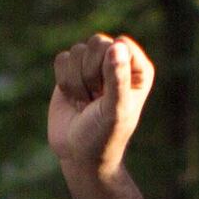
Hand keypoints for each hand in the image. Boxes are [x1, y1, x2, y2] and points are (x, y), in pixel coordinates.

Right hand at [48, 34, 154, 181]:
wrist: (79, 156)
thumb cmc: (104, 136)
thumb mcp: (115, 110)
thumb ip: (117, 78)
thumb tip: (116, 45)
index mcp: (137, 69)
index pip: (120, 44)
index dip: (109, 67)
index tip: (109, 94)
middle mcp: (116, 62)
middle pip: (97, 42)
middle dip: (90, 74)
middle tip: (96, 100)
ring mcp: (93, 65)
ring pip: (77, 51)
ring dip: (77, 83)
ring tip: (86, 103)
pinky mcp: (71, 71)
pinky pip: (62, 59)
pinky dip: (64, 82)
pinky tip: (73, 100)